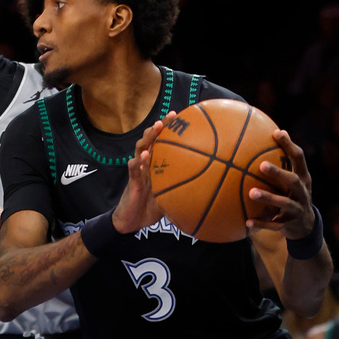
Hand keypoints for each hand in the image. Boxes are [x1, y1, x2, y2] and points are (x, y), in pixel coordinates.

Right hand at [111, 113, 172, 233]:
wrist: (131, 222)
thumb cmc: (150, 208)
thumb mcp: (170, 196)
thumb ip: (182, 188)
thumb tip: (207, 188)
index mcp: (155, 165)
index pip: (161, 143)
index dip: (169, 130)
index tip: (181, 118)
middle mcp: (146, 164)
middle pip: (151, 139)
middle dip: (160, 126)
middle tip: (170, 116)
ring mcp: (138, 171)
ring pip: (140, 148)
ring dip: (148, 137)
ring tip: (157, 127)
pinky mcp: (132, 181)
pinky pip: (133, 168)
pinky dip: (139, 160)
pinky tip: (145, 155)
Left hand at [245, 129, 315, 239]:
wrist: (306, 227)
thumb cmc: (293, 194)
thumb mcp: (293, 179)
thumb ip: (284, 161)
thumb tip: (271, 131)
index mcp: (303, 178)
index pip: (299, 158)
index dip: (289, 145)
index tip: (276, 133)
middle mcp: (303, 193)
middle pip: (294, 181)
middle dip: (279, 173)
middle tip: (261, 165)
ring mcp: (298, 209)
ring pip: (285, 203)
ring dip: (268, 197)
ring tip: (251, 192)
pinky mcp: (290, 225)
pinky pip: (275, 225)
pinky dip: (262, 224)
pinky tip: (247, 222)